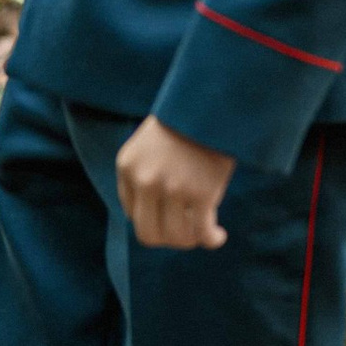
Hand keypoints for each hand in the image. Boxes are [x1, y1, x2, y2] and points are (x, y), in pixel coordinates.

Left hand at [117, 115, 236, 250]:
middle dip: (168, 240)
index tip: (171, 217)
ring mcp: (173, 189)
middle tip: (184, 233)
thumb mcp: (146, 146)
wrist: (212, 105)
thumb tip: (154, 222)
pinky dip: (211, 239)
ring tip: (203, 232)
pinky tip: (217, 236)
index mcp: (127, 167)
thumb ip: (141, 178)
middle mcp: (145, 181)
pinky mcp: (202, 193)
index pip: (133, 215)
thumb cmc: (183, 126)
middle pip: (149, 234)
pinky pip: (203, 232)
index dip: (154, 221)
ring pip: (177, 237)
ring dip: (191, 241)